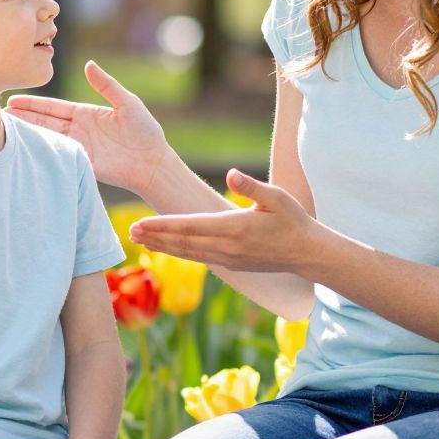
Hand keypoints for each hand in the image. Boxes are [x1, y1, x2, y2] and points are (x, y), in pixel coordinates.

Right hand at [6, 60, 168, 194]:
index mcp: (86, 113)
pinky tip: (25, 147)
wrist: (152, 163)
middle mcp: (78, 129)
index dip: (34, 103)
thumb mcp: (127, 102)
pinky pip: (57, 155)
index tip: (13, 99)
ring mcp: (78, 146)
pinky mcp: (81, 162)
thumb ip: (106, 85)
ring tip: (4, 126)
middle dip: (23, 116)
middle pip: (44, 121)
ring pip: (47, 137)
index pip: (54, 107)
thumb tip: (89, 64)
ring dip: (28, 132)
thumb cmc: (145, 131)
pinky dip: (41, 150)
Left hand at [130, 169, 322, 273]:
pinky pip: (199, 258)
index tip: (140, 223)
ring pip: (187, 252)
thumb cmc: (293, 220)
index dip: (162, 225)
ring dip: (163, 246)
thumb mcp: (277, 198)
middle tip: (130, 232)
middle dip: (154, 237)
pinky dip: (179, 253)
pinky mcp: (231, 264)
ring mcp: (228, 258)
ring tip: (141, 240)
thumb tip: (230, 174)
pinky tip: (168, 248)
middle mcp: (226, 247)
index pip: (188, 226)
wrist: (307, 254)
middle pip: (182, 242)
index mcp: (234, 227)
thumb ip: (252, 186)